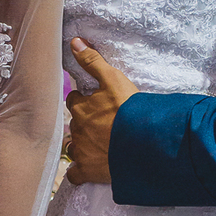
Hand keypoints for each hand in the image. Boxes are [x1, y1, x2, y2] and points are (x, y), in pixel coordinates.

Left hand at [65, 39, 138, 185]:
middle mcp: (77, 129)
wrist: (142, 143)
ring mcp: (81, 151)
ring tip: (95, 144)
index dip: (82, 100)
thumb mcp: (113, 79)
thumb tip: (74, 42)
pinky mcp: (88, 171)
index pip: (74, 101)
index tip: (92, 102)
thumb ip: (93, 61)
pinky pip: (75, 174)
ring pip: (72, 146)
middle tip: (99, 124)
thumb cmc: (129, 110)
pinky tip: (85, 169)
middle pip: (74, 124)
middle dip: (83, 123)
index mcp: (81, 108)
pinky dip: (78, 172)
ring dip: (80, 144)